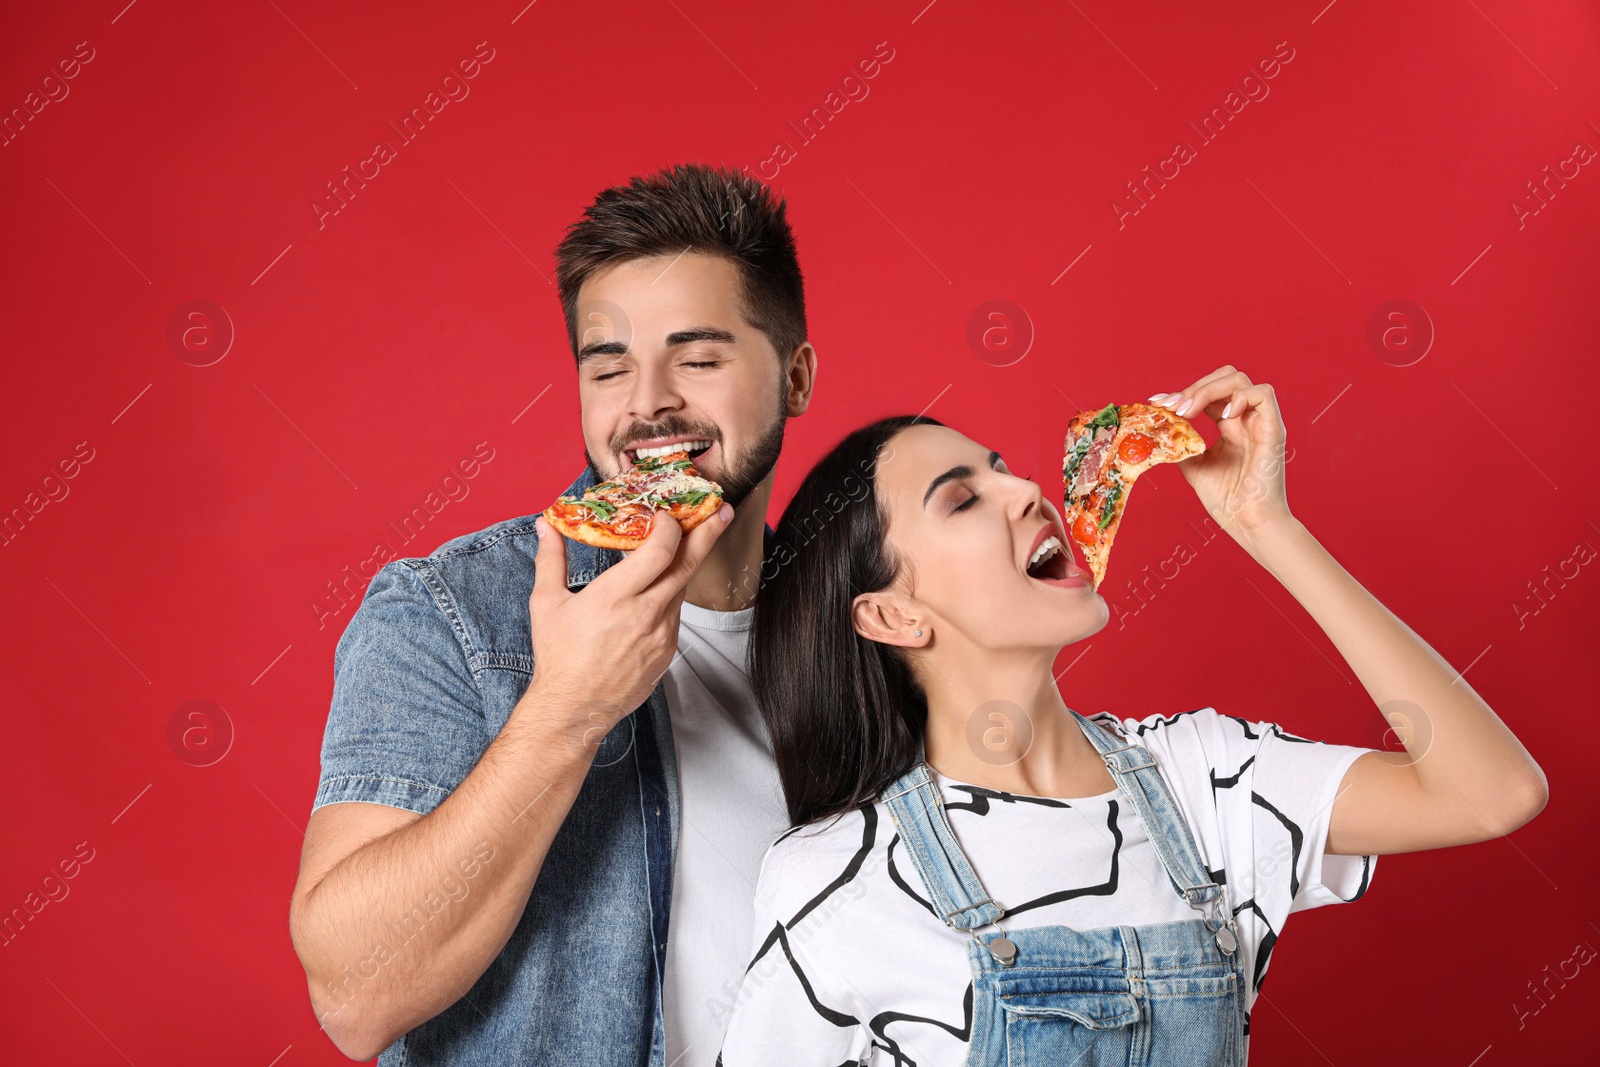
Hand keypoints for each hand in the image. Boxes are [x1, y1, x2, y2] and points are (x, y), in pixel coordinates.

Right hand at [523, 504, 733, 751]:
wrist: (574, 709)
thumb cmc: (558, 656)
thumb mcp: (546, 603)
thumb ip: (550, 559)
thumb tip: (544, 525)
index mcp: (615, 597)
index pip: (661, 550)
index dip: (670, 526)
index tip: (666, 513)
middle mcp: (645, 614)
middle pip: (688, 564)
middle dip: (708, 533)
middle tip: (722, 510)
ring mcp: (661, 634)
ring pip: (682, 588)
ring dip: (686, 563)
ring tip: (693, 540)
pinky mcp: (668, 651)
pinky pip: (675, 613)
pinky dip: (671, 594)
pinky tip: (661, 587)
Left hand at [1149, 366, 1293, 538]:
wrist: (1249, 523)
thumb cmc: (1228, 500)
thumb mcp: (1194, 468)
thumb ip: (1182, 445)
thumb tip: (1161, 429)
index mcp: (1230, 427)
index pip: (1208, 395)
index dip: (1183, 393)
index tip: (1157, 402)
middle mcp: (1246, 420)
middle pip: (1224, 378)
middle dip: (1195, 387)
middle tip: (1174, 408)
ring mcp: (1260, 423)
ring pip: (1240, 380)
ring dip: (1209, 389)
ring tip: (1189, 411)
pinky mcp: (1273, 430)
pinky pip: (1264, 394)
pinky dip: (1240, 397)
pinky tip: (1223, 416)